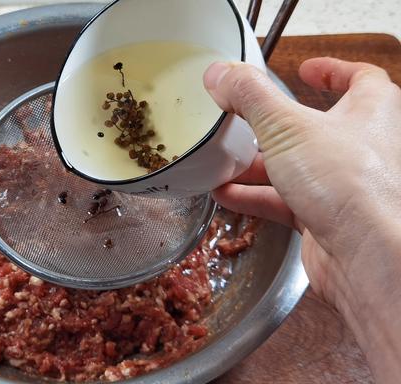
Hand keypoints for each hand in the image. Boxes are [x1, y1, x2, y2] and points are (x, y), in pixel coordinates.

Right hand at [203, 57, 400, 382]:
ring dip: (258, 165)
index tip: (305, 70)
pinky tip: (226, 195)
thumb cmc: (351, 185)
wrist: (368, 255)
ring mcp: (344, 186)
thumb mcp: (288, 127)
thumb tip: (222, 74)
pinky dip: (255, 197)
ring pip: (296, 167)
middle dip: (275, 125)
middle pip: (315, 127)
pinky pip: (285, 201)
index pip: (358, 79)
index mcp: (371, 111)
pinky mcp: (326, 218)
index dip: (331, 71)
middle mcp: (362, 147)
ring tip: (225, 160)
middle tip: (246, 118)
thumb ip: (251, 97)